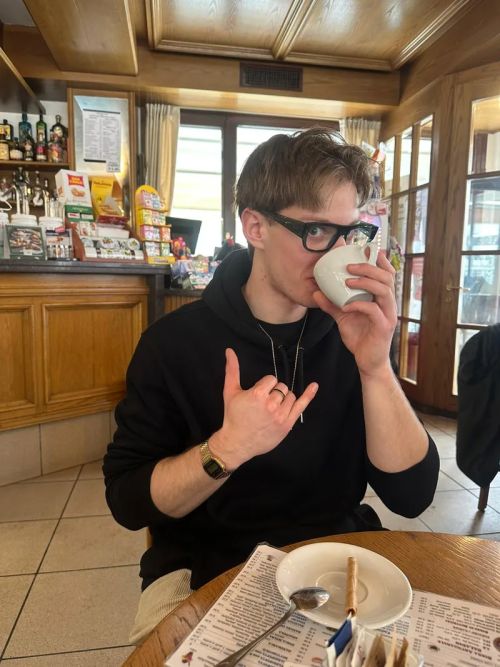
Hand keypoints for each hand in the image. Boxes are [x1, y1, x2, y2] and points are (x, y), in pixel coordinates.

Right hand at [210, 348, 318, 469]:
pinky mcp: (287, 425)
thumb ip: (232, 370)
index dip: (265, 386)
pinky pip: (301, 406)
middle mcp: (271, 404)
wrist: (237, 442)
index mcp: (258, 394)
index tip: (258, 395)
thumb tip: (230, 350)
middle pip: (282, 387)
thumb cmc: (233, 416)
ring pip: (291, 396)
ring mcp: (281, 415)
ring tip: (272, 409)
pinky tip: (314, 386)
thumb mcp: (230, 392)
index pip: (271, 379)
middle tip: (263, 404)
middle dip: (274, 392)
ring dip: (284, 399)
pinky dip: (309, 395)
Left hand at [313, 250, 396, 375]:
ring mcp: (388, 315)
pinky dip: (359, 305)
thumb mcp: (343, 317)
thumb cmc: (360, 337)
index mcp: (382, 299)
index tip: (368, 250)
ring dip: (365, 282)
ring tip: (348, 280)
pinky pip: (373, 310)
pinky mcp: (384, 327)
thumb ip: (333, 304)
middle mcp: (388, 304)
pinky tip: (346, 306)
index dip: (381, 261)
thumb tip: (316, 292)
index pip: (387, 274)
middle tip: (349, 266)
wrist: (368, 362)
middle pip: (387, 277)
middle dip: (369, 267)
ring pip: (384, 291)